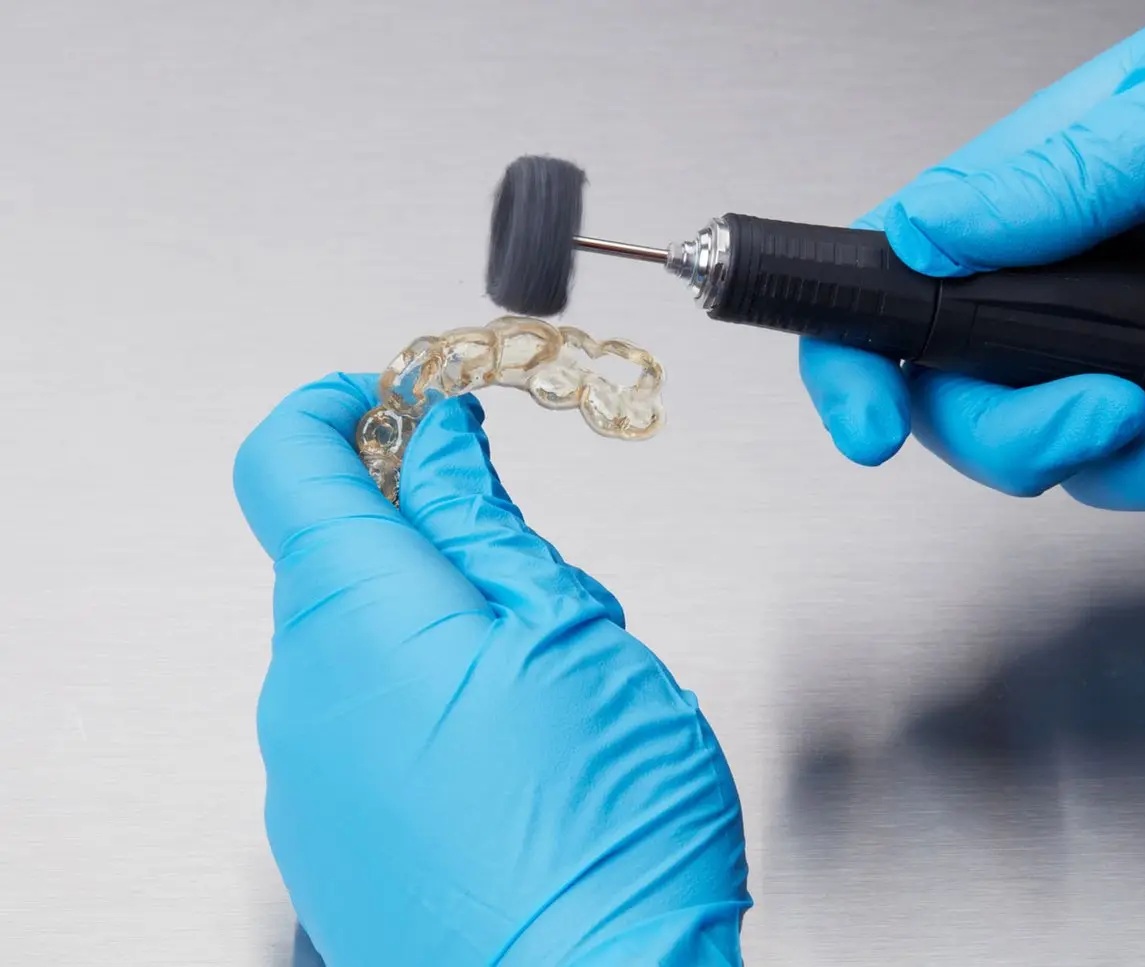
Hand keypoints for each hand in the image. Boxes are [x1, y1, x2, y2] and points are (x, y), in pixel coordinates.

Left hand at [232, 374, 749, 965]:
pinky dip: (410, 693)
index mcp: (359, 619)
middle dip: (407, 515)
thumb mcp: (570, 630)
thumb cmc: (603, 830)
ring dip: (420, 612)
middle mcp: (303, 694)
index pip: (285, 458)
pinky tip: (497, 741)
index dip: (339, 406)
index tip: (398, 399)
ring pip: (345, 638)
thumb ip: (483, 522)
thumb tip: (438, 440)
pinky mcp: (325, 834)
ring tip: (528, 665)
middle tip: (505, 535)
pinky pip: (349, 721)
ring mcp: (304, 775)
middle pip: (323, 549)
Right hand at [803, 0, 1144, 518]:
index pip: (901, 288)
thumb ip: (1061, 175)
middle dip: (1033, 439)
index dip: (859, 367)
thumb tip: (929, 232)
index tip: (870, 428)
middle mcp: (1080, 286)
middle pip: (974, 412)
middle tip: (1113, 409)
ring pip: (1091, 469)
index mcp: (1042, 198)